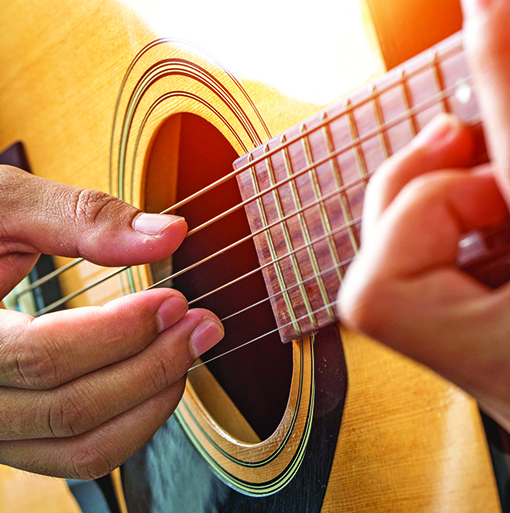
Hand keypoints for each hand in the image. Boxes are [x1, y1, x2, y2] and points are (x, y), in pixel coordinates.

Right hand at [0, 166, 223, 478]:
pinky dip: (134, 421)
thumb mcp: (5, 207)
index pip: (42, 357)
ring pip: (83, 448)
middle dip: (152, 366)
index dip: (120, 332)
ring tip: (189, 348)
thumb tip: (170, 233)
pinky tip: (161, 374)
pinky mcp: (19, 434)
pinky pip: (82, 453)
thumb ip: (81, 218)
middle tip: (203, 324)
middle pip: (71, 410)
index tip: (174, 301)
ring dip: (152, 401)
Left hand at [339, 0, 509, 458]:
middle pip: (385, 294)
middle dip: (411, 196)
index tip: (490, 14)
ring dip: (418, 219)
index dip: (505, 75)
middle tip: (470, 147)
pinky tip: (493, 217)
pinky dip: (439, 248)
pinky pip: (426, 311)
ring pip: (387, 304)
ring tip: (486, 181)